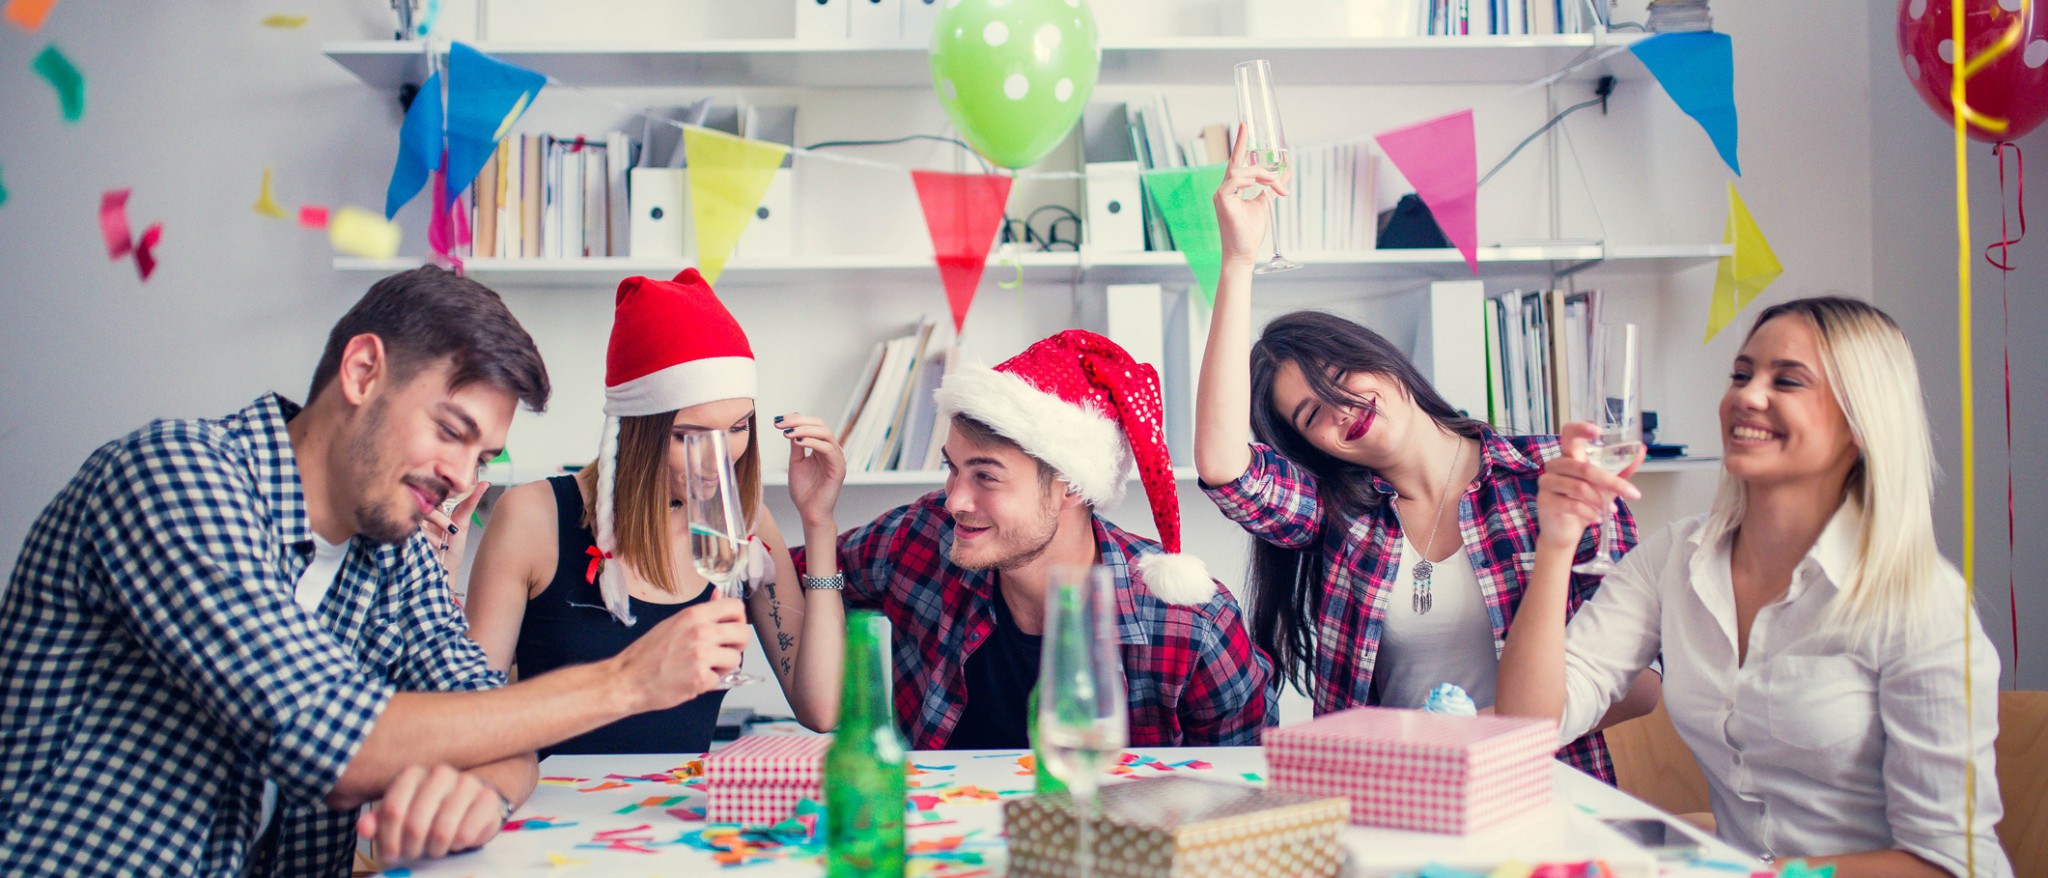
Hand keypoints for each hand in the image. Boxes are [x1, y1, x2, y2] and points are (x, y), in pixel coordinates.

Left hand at [356, 764, 507, 862]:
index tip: (390, 856)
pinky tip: (455, 841)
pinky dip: (457, 845)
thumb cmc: (430, 814)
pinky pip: (466, 834)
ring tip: (435, 848)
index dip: (388, 839)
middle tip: (414, 854)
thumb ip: (378, 822)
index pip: (392, 809)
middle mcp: (440, 773)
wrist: (470, 807)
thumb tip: (364, 828)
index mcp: (413, 774)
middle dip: (411, 848)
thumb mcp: (400, 818)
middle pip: (414, 823)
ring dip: (435, 849)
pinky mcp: (487, 798)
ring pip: (442, 831)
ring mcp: (466, 784)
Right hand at [421, 481, 489, 580]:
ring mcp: (415, 524)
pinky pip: (416, 530)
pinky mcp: (410, 537)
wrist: (444, 567)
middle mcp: (423, 513)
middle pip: (427, 501)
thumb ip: (470, 501)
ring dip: (439, 523)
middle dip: (442, 514)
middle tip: (454, 527)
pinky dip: (432, 538)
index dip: (444, 492)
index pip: (435, 491)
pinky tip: (441, 546)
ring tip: (451, 534)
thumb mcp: (463, 522)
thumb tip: (485, 482)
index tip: (453, 503)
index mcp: (434, 507)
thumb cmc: (453, 546)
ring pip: (423, 513)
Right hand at [611, 597, 749, 711]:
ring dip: (723, 666)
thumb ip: (701, 613)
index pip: (736, 606)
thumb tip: (719, 595)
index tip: (732, 628)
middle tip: (723, 651)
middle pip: (744, 633)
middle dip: (737, 645)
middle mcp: (700, 631)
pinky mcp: (701, 678)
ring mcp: (701, 655)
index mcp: (694, 615)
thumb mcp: (674, 623)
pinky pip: (721, 679)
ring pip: (736, 659)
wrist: (627, 679)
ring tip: (703, 667)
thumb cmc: (647, 654)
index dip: (738, 619)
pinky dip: (709, 682)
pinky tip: (692, 679)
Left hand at [777, 413, 845, 528]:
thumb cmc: (804, 490)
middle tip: (780, 423)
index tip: (778, 420)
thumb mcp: (796, 462)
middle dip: (799, 421)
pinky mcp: (839, 468)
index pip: (813, 424)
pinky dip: (812, 442)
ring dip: (805, 429)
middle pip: (820, 424)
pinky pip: (828, 449)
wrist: (810, 512)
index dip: (796, 419)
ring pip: (825, 433)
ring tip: (788, 432)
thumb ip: (796, 445)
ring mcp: (837, 458)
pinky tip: (798, 441)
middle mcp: (832, 450)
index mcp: (822, 447)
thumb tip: (791, 427)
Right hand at [1213, 121, 1291, 266]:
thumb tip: (1286, 174)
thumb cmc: (1249, 232)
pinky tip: (1258, 188)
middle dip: (1260, 167)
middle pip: (1239, 164)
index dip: (1240, 143)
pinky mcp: (1222, 200)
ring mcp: (1221, 194)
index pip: (1236, 161)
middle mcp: (1224, 189)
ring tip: (1274, 189)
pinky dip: (1249, 181)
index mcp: (1232, 189)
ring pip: (1240, 171)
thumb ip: (1272, 188)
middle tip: (1276, 180)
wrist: (1243, 253)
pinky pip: (1235, 181)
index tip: (1244, 125)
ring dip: (1261, 176)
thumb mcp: (1265, 204)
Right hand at [1536, 423, 1643, 549]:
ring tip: (1610, 510)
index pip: (1569, 435)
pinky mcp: (1545, 501)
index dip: (1581, 429)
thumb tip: (1641, 450)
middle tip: (1631, 493)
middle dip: (1611, 482)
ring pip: (1579, 487)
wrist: (1564, 531)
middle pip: (1583, 468)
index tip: (1598, 431)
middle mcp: (1555, 466)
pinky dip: (1590, 513)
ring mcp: (1547, 483)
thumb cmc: (1583, 503)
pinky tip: (1597, 518)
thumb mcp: (1605, 486)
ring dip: (1600, 501)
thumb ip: (1621, 469)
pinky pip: (1572, 504)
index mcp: (1569, 456)